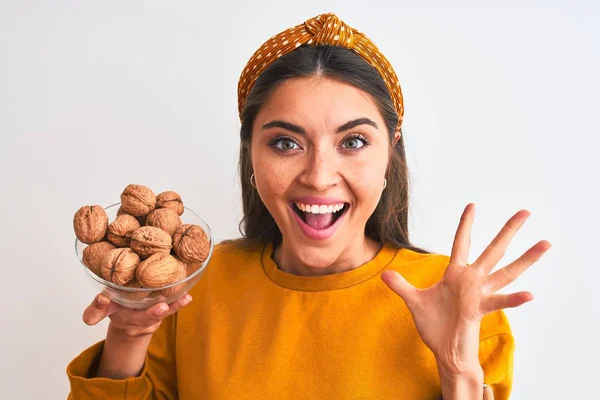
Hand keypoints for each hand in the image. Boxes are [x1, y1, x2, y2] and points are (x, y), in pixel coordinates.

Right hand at [82, 292, 191, 336]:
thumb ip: (97, 306)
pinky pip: (170, 310)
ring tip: (181, 300)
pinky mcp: (160, 315)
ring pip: (158, 316)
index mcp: (112, 314)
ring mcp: (147, 321)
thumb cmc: (118, 308)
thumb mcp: (105, 307)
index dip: (99, 307)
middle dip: (150, 313)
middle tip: (161, 308)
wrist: (131, 324)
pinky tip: (187, 297)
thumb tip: (101, 299)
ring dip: (171, 308)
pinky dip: (178, 304)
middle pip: (140, 318)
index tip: (102, 299)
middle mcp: (131, 321)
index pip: (100, 313)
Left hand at [381, 203, 550, 373]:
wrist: (445, 352)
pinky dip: (513, 300)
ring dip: (526, 259)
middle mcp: (471, 281)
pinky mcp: (479, 310)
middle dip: (508, 230)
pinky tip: (529, 294)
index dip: (466, 225)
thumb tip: (384, 274)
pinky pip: (499, 302)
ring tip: (545, 243)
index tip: (472, 205)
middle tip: (526, 211)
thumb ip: (401, 286)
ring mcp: (479, 294)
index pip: (462, 243)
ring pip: (506, 272)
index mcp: (456, 275)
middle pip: (493, 250)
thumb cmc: (435, 326)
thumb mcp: (414, 302)